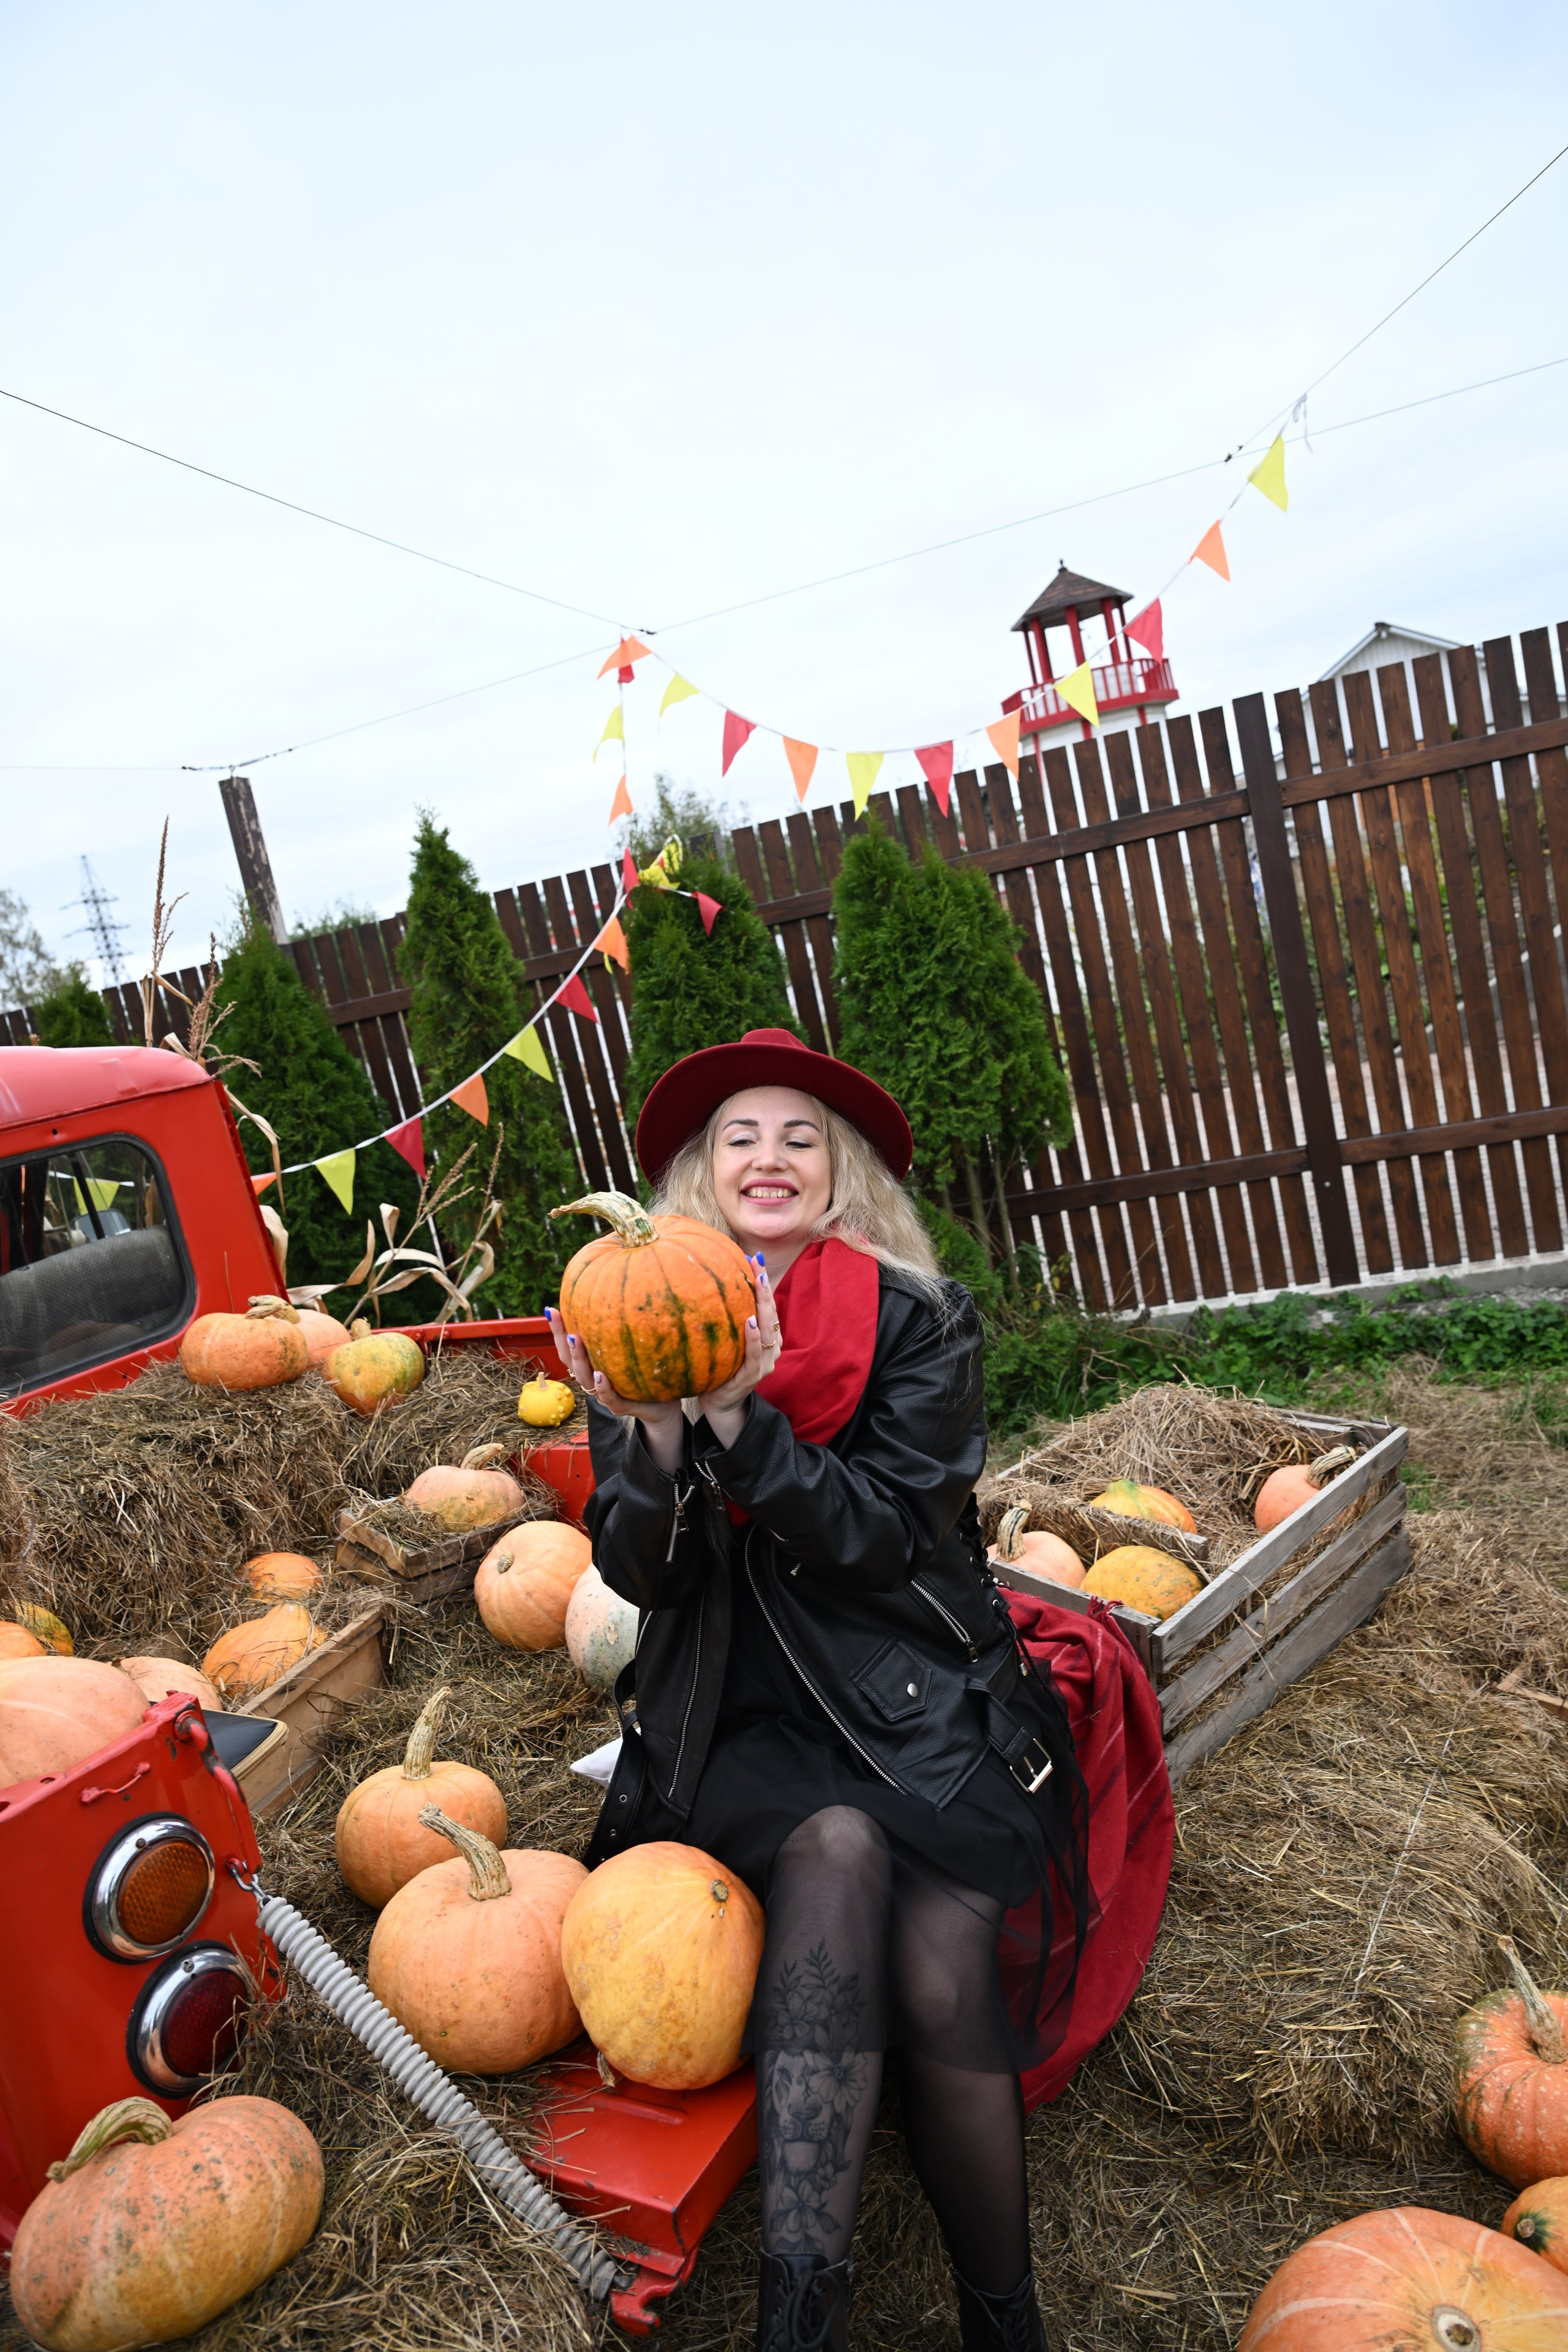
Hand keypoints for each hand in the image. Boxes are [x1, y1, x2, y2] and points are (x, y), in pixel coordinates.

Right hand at [543, 1307, 683, 1470]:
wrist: (664, 1406)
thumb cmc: (646, 1374)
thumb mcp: (632, 1349)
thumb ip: (621, 1330)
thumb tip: (618, 1293)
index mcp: (592, 1366)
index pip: (569, 1347)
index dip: (558, 1331)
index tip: (550, 1309)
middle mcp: (594, 1380)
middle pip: (571, 1362)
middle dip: (562, 1340)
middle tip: (558, 1317)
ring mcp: (606, 1395)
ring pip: (587, 1379)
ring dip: (579, 1359)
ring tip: (575, 1339)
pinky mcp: (622, 1407)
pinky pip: (610, 1399)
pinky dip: (604, 1388)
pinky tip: (601, 1375)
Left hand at [698, 1257, 780, 1445]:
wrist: (718, 1403)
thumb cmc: (718, 1368)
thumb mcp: (722, 1339)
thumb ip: (721, 1317)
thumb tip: (700, 1283)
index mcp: (764, 1335)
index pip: (766, 1303)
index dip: (762, 1281)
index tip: (754, 1257)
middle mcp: (770, 1346)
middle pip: (771, 1311)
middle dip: (764, 1285)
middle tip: (757, 1262)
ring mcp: (765, 1361)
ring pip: (769, 1328)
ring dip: (764, 1305)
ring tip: (758, 1282)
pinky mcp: (755, 1375)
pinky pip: (756, 1353)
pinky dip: (754, 1337)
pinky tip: (749, 1321)